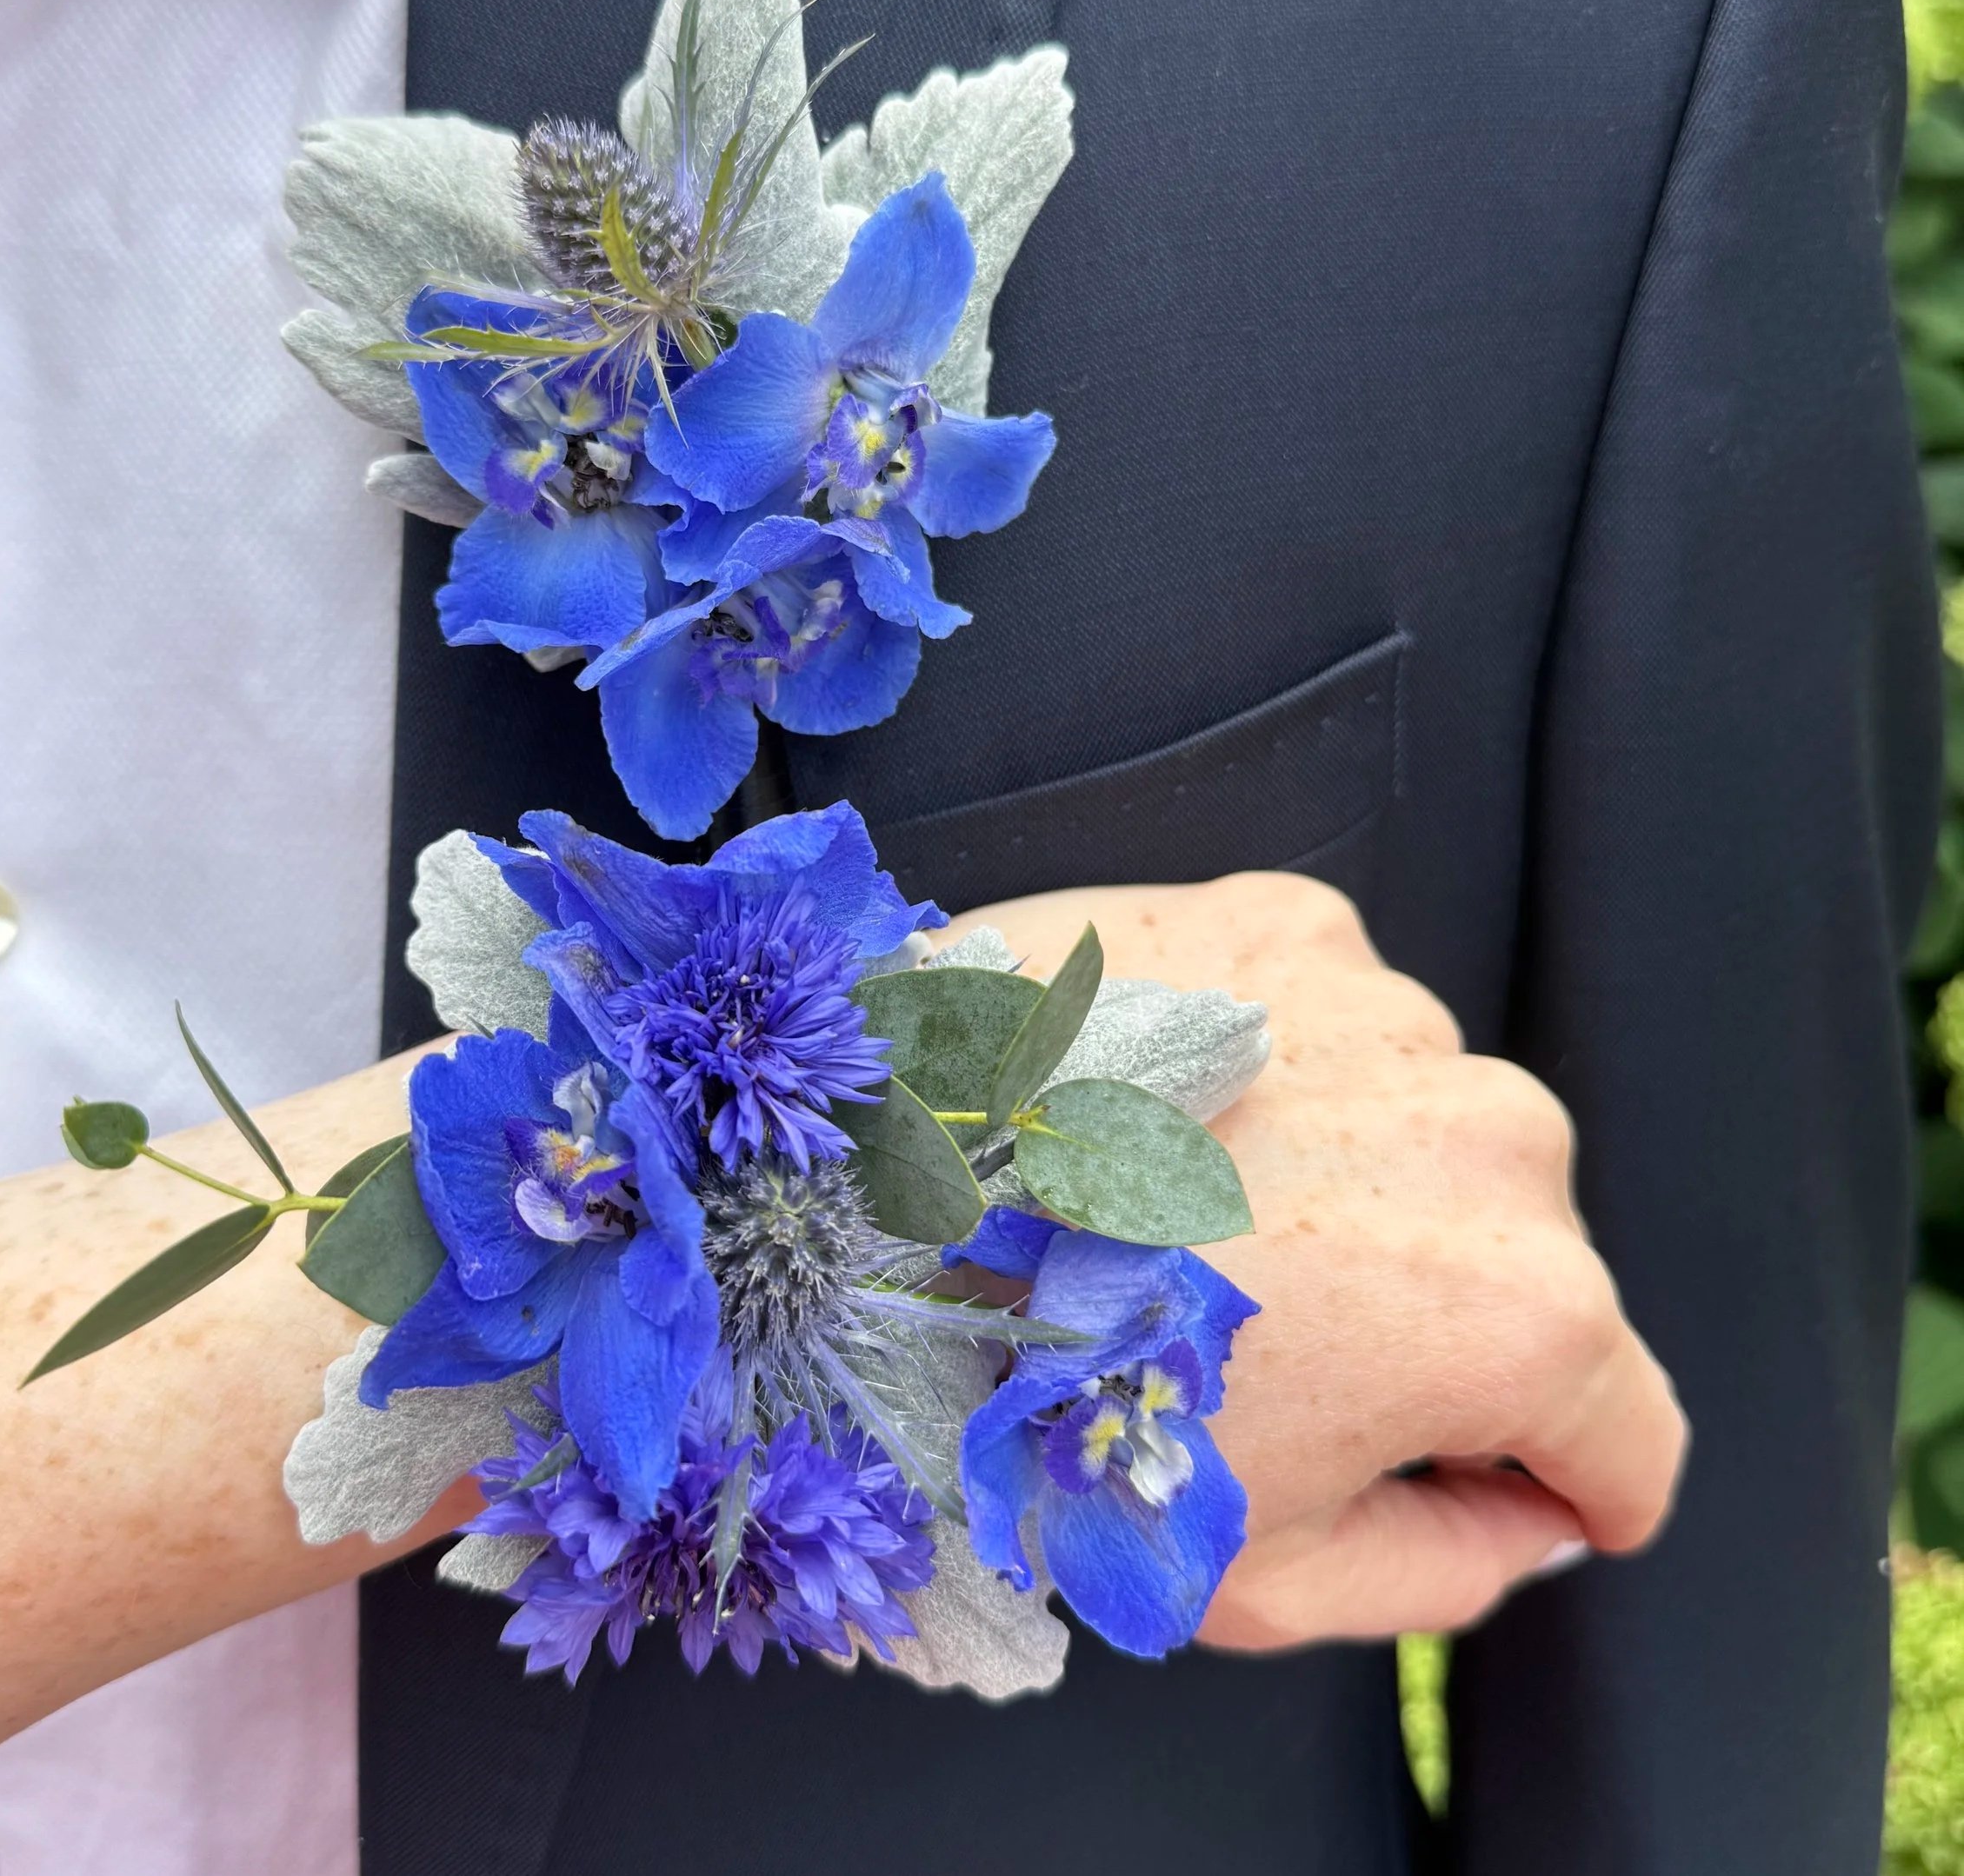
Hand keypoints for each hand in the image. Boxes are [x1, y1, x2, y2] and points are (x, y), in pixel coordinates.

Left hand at [969, 870, 1685, 1647]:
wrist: (866, 1195)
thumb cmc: (1042, 1395)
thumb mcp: (1261, 1573)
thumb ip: (1447, 1568)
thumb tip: (1528, 1519)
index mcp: (1520, 1313)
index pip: (1629, 1433)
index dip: (1561, 1485)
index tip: (1491, 1485)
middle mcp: (1495, 1135)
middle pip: (1527, 1269)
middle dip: (1429, 1321)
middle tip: (1258, 1341)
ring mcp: (1392, 1010)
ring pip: (1427, 1133)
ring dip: (1348, 1179)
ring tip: (1187, 1217)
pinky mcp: (1291, 921)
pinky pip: (1335, 1023)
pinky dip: (1277, 1070)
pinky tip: (1165, 1117)